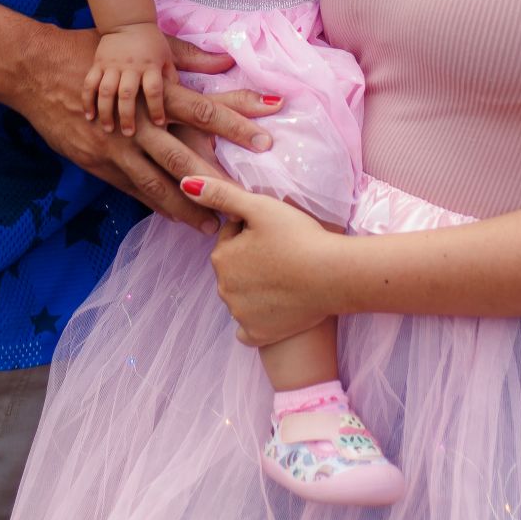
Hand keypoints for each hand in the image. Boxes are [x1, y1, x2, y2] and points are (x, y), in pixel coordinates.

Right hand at [11, 26, 278, 232]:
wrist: (38, 71)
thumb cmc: (93, 53)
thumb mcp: (142, 47)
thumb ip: (187, 55)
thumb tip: (226, 59)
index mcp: (154, 91)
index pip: (205, 109)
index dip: (237, 124)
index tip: (266, 139)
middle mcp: (140, 122)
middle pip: (185, 157)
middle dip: (217, 181)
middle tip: (246, 202)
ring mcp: (117, 146)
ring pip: (158, 183)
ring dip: (187, 206)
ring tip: (212, 225)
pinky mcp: (98, 162)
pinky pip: (132, 188)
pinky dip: (155, 203)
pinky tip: (174, 215)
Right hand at [88, 24, 174, 134]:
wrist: (128, 21)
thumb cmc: (152, 43)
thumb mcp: (167, 56)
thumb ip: (172, 78)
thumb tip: (186, 101)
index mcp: (150, 65)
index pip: (154, 90)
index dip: (156, 108)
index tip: (159, 124)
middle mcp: (131, 66)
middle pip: (127, 93)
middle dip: (127, 115)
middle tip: (129, 134)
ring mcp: (112, 65)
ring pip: (106, 91)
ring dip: (106, 111)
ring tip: (107, 129)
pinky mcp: (97, 64)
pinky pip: (90, 83)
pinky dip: (87, 100)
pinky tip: (88, 116)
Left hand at [182, 176, 345, 347]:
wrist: (334, 276)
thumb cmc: (299, 237)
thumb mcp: (259, 206)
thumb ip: (221, 195)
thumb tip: (186, 184)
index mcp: (221, 258)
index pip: (231, 237)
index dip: (253, 229)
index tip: (275, 229)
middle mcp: (224, 289)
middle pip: (236, 267)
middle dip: (252, 259)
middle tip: (283, 252)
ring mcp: (240, 315)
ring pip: (243, 295)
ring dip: (256, 287)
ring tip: (286, 276)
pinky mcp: (259, 335)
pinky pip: (249, 328)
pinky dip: (259, 319)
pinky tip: (276, 308)